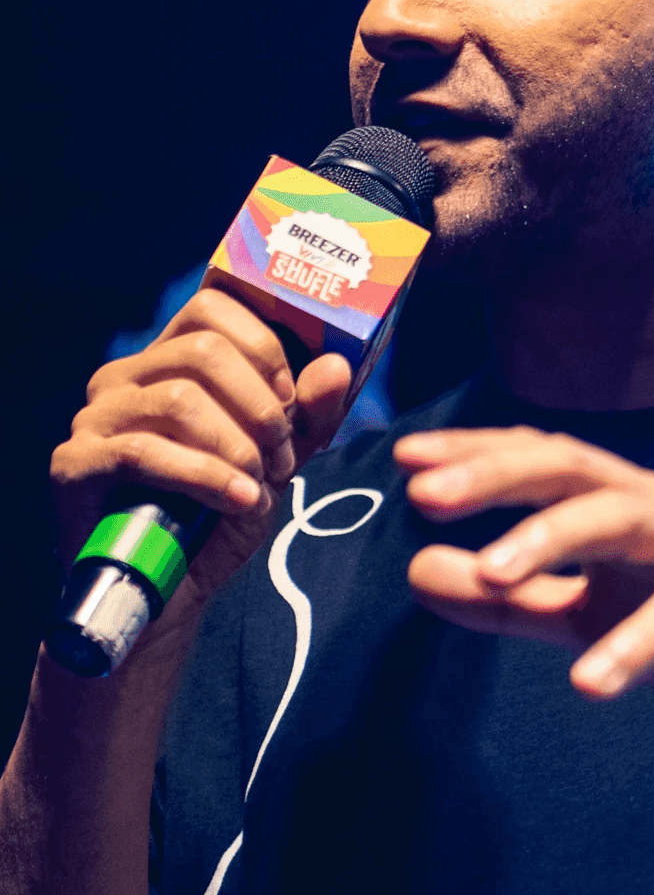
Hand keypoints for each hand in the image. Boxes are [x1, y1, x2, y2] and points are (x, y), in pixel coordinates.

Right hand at [50, 286, 351, 615]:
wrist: (175, 587)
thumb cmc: (223, 510)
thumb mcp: (281, 456)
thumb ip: (311, 412)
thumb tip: (336, 367)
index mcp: (169, 360)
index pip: (211, 307)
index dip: (264, 347)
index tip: (289, 398)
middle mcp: (125, 377)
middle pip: (203, 351)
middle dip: (261, 406)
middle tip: (281, 455)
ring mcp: (95, 417)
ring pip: (179, 399)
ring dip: (238, 446)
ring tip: (260, 482)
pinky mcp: (75, 462)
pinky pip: (145, 452)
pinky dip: (207, 477)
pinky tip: (239, 501)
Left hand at [399, 427, 653, 735]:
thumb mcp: (592, 616)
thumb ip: (513, 599)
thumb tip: (415, 572)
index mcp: (621, 505)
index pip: (541, 461)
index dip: (476, 455)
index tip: (404, 461)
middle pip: (575, 467)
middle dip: (500, 474)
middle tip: (427, 496)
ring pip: (627, 515)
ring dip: (554, 538)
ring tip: (491, 575)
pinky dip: (640, 640)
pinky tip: (589, 683)